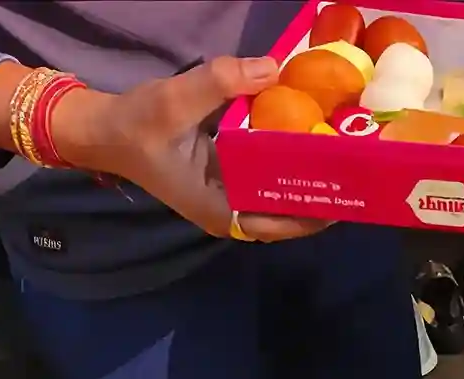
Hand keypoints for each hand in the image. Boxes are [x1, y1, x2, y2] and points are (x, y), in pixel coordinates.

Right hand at [64, 56, 327, 241]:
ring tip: (347, 153)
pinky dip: (288, 156)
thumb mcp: (173, 102)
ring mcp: (231, 192)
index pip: (280, 225)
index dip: (315, 215)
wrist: (104, 129)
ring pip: (280, 190)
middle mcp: (232, 209)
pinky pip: (267, 171)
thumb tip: (272, 68)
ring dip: (309, 174)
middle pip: (288, 209)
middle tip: (359, 167)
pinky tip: (313, 135)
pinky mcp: (229, 173)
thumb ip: (221, 83)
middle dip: (321, 191)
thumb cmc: (136, 127)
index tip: (347, 197)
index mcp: (222, 211)